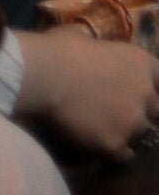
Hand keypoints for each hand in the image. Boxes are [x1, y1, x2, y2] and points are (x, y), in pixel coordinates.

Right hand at [18, 31, 158, 159]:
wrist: (46, 76)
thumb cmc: (61, 49)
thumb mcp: (86, 39)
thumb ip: (102, 52)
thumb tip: (95, 55)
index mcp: (140, 63)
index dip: (152, 86)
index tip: (140, 90)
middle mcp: (145, 94)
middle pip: (157, 110)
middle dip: (144, 111)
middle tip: (122, 110)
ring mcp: (133, 122)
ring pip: (141, 134)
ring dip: (128, 130)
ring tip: (107, 128)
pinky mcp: (117, 145)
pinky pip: (124, 154)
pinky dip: (115, 150)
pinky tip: (99, 144)